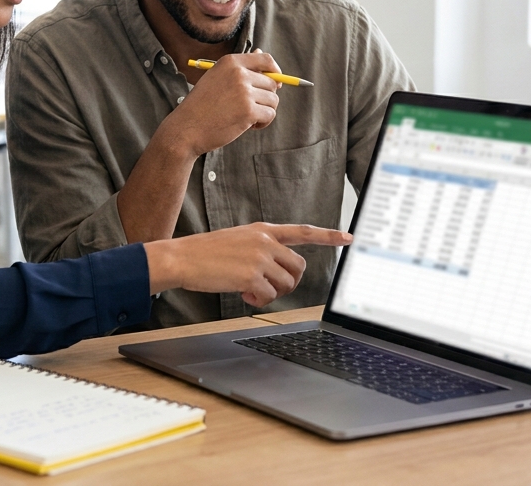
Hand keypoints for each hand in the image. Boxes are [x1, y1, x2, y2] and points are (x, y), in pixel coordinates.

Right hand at [145, 223, 352, 307]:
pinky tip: (242, 295)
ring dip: (273, 293)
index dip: (328, 235)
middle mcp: (265, 241)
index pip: (303, 231)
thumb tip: (276, 272)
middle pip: (298, 267)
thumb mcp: (237, 240)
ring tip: (251, 290)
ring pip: (287, 284)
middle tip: (269, 287)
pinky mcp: (251, 275)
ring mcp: (259, 257)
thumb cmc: (205, 253)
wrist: (182, 258)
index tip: (348, 237)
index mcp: (263, 230)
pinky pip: (269, 296)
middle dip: (289, 282)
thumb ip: (260, 248)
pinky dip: (258, 301)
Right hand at [157, 52, 282, 158]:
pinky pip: (270, 114)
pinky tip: (248, 126)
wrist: (186, 128)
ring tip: (246, 118)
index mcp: (230, 62)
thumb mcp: (217, 78)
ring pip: (273, 100)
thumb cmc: (201, 105)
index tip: (276, 81)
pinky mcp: (249, 111)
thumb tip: (261, 52)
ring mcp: (244, 92)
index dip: (275, 70)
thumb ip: (240, 68)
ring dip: (264, 111)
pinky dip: (262, 122)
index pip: (265, 59)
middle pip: (272, 83)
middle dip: (265, 97)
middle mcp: (239, 74)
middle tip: (249, 108)